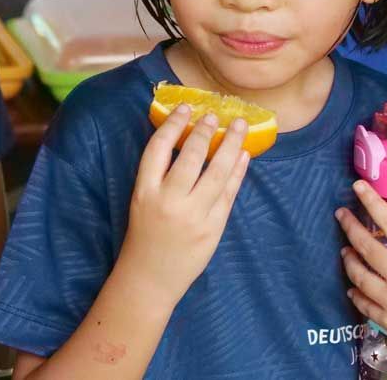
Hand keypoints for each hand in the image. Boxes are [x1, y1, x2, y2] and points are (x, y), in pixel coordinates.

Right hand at [117, 105, 249, 308]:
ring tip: (239, 126)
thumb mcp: (143, 200)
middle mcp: (169, 202)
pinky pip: (229, 193)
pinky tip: (243, 155)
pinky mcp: (213, 228)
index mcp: (144, 192)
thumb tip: (190, 138)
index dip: (173, 125)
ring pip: (216, 172)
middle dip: (205, 131)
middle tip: (215, 114)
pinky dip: (238, 171)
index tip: (186, 109)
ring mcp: (193, 216)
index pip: (158, 149)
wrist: (150, 277)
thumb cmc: (145, 234)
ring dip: (230, 145)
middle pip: (191, 157)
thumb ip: (161, 174)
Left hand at [336, 180, 386, 373]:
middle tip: (341, 213)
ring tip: (345, 249)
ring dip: (349, 259)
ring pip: (359, 275)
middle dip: (350, 227)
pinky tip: (353, 287)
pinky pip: (363, 303)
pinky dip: (355, 292)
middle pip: (366, 247)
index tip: (357, 186)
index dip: (372, 203)